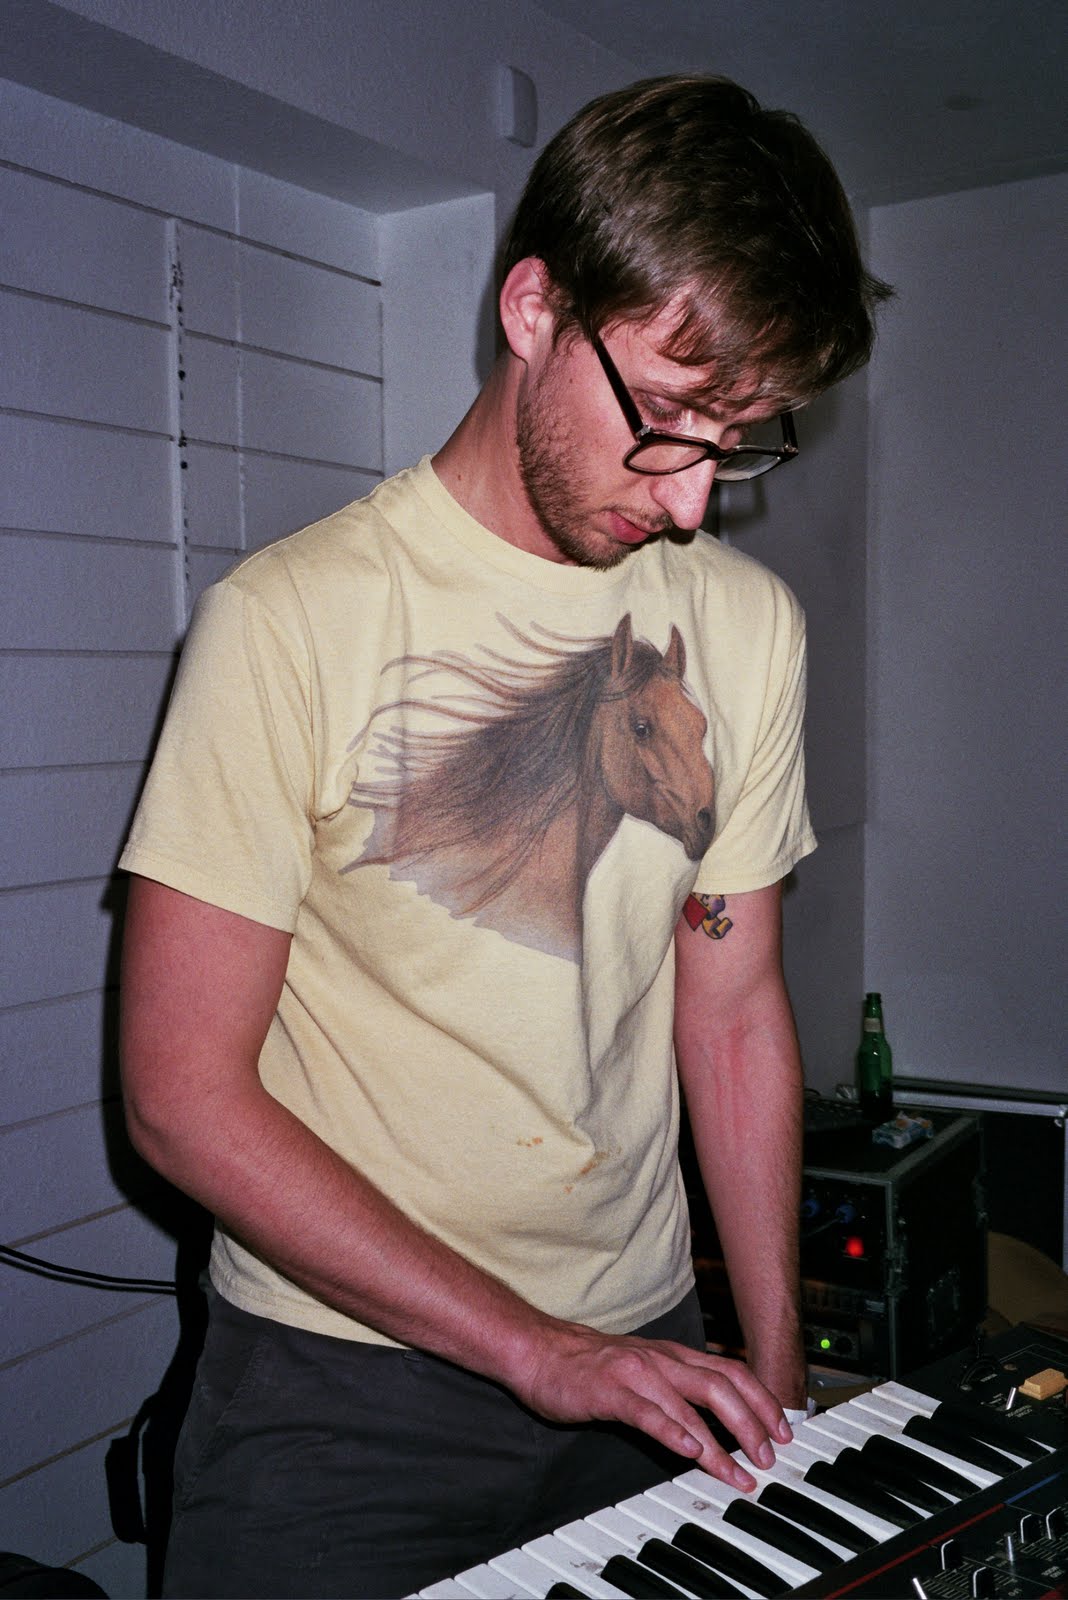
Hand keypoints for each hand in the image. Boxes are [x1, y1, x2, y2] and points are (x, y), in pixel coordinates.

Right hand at [509, 1321, 792, 1490]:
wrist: (539, 1350)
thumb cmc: (589, 1366)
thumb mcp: (643, 1369)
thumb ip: (677, 1387)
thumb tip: (715, 1418)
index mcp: (673, 1355)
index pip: (732, 1372)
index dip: (762, 1401)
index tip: (784, 1430)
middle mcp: (661, 1360)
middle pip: (723, 1387)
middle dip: (754, 1424)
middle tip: (769, 1458)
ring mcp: (637, 1374)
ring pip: (692, 1405)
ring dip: (722, 1442)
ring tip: (740, 1471)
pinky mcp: (611, 1392)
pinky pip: (649, 1414)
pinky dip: (675, 1433)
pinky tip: (691, 1453)